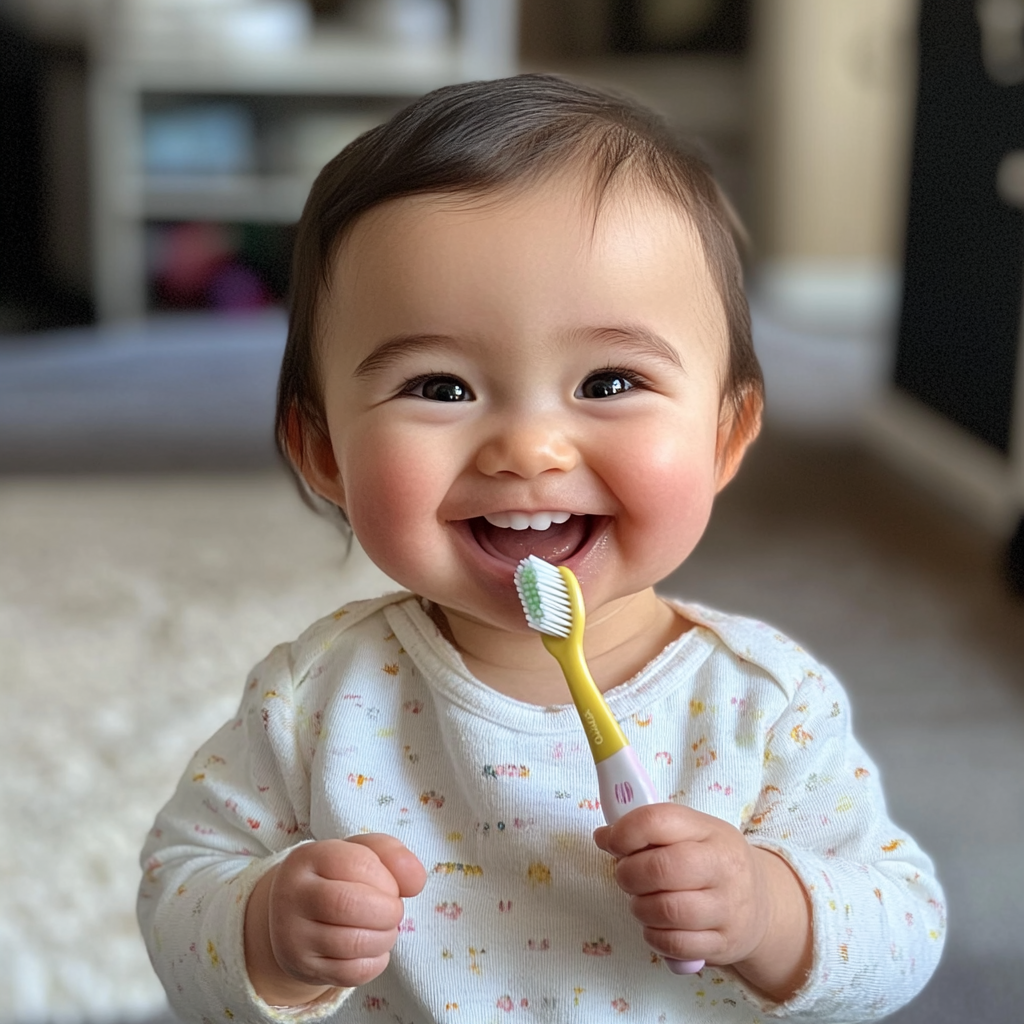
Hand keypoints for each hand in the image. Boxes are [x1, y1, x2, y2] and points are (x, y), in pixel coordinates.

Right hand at [245, 834, 426, 1005]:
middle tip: (394, 910)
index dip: (387, 878)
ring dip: (385, 937)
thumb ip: (392, 856)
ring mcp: (293, 936)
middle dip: (387, 910)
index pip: (357, 863)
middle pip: (349, 904)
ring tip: (386, 928)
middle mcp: (292, 896)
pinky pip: (350, 973)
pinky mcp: (303, 968)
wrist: (294, 915)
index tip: (392, 886)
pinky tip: (374, 948)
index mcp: (308, 858)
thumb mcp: (360, 852)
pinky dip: (376, 962)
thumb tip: (417, 881)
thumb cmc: (336, 877)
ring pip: (351, 943)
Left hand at [593, 804, 811, 999]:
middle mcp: (723, 867)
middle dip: (629, 874)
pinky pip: (674, 945)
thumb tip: (604, 837)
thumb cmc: (713, 862)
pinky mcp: (723, 944)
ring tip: (641, 901)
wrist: (762, 904)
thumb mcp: (692, 833)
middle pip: (661, 869)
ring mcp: (727, 908)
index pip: (658, 821)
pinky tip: (655, 925)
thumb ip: (650, 829)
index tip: (610, 841)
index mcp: (710, 831)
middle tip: (626, 876)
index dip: (624, 831)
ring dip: (639, 907)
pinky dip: (654, 936)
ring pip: (666, 911)